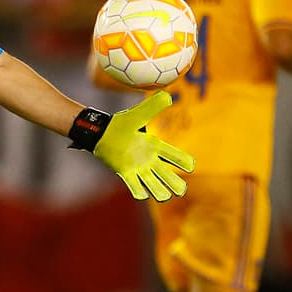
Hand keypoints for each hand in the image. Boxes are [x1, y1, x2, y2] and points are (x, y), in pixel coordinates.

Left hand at [68, 91, 194, 200]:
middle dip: (175, 184)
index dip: (183, 162)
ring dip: (160, 192)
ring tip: (164, 195)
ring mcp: (138, 168)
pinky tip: (142, 194)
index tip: (190, 167)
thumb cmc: (120, 123)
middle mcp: (149, 159)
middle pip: (168, 176)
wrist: (101, 132)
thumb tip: (167, 95)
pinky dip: (140, 192)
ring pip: (154, 185)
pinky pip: (135, 187)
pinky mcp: (126, 173)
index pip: (175, 156)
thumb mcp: (138, 115)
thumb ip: (152, 106)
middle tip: (179, 190)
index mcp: (155, 146)